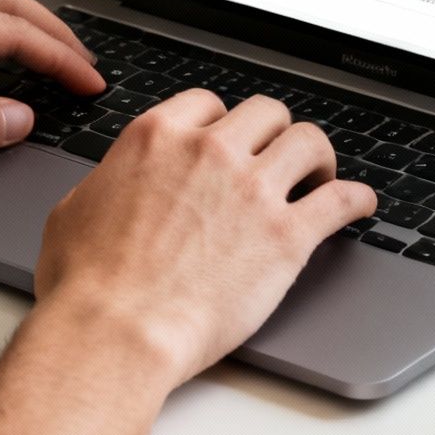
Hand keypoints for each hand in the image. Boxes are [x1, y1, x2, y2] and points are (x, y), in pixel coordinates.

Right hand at [33, 91, 376, 388]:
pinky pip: (342, 200)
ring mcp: (253, 190)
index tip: (232, 141)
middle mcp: (210, 152)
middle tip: (278, 158)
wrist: (117, 331)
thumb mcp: (75, 211)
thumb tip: (113, 186)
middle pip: (266, 114)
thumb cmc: (86, 285)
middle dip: (274, 134)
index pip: (208, 103)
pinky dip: (356, 199)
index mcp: (157, 138)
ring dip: (318, 157)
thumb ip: (107, 184)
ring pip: (309, 142)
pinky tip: (359, 204)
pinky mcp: (287, 235)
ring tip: (319, 177)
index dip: (223, 123)